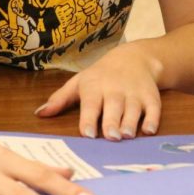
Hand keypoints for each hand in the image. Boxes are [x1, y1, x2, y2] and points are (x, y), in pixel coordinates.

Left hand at [36, 44, 162, 139]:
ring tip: (126, 135)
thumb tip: (39, 114)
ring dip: (131, 122)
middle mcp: (114, 89)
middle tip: (110, 136)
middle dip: (112, 121)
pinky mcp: (151, 96)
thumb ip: (60, 99)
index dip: (89, 119)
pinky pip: (153, 108)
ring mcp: (134, 93)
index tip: (88, 134)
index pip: (90, 103)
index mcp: (94, 87)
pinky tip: (149, 130)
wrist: (135, 58)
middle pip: (113, 106)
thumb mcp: (79, 82)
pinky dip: (152, 119)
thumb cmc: (101, 75)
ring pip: (133, 109)